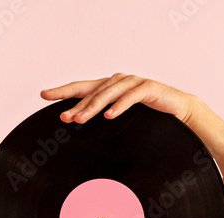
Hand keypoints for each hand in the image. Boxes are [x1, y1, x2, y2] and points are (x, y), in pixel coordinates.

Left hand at [40, 73, 198, 125]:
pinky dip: (119, 105)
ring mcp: (133, 82)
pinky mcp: (149, 87)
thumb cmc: (149, 116)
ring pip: (108, 92)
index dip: (62, 91)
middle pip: (92, 91)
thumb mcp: (123, 119)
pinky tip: (109, 115)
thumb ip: (104, 120)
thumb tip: (81, 130)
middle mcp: (118, 80)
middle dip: (76, 104)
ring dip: (93, 106)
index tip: (43, 95)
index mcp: (109, 87)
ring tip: (80, 119)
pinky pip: (131, 96)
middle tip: (64, 117)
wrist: (180, 111)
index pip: (81, 88)